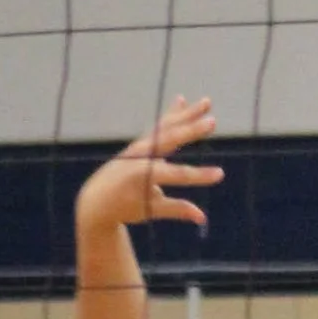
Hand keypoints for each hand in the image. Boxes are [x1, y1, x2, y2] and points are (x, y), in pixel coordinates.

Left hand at [76, 99, 222, 238]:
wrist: (97, 199)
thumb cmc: (124, 207)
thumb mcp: (149, 210)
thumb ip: (176, 209)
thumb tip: (202, 218)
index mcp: (141, 175)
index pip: (176, 174)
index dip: (199, 176)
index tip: (220, 174)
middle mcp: (140, 156)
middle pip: (170, 140)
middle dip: (192, 131)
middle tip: (212, 121)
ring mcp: (140, 146)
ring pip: (167, 127)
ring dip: (187, 114)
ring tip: (206, 102)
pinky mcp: (141, 143)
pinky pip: (159, 126)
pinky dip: (172, 114)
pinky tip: (182, 100)